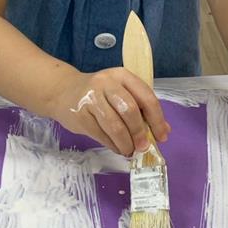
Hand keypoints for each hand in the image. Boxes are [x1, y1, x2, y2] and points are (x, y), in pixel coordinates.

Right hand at [51, 68, 170, 156]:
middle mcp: (106, 83)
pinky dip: (112, 145)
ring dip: (125, 143)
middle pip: (129, 110)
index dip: (157, 119)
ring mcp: (91, 98)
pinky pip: (101, 134)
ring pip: (114, 125)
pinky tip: (117, 148)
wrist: (63, 91)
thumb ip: (142, 109)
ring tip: (130, 151)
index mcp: (122, 76)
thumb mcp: (121, 93)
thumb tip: (164, 130)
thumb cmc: (99, 94)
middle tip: (143, 147)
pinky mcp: (80, 114)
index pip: (146, 96)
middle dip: (139, 133)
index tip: (162, 136)